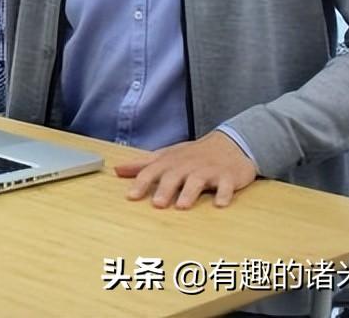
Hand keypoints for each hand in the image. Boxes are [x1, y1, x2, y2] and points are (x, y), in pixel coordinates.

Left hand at [115, 130, 257, 208]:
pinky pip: (226, 185)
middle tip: (157, 204)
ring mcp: (208, 170)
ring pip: (198, 181)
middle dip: (165, 189)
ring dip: (190, 193)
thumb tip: (117, 170)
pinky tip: (220, 204)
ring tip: (182, 206)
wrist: (231, 143)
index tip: (131, 196)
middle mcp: (187, 165)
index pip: (152, 171)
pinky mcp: (228, 177)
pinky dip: (224, 194)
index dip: (141, 183)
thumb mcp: (167, 156)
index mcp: (171, 161)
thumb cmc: (193, 154)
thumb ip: (143, 165)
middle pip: (174, 176)